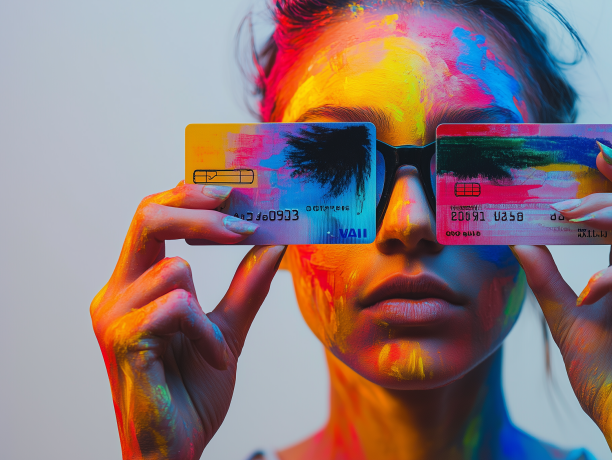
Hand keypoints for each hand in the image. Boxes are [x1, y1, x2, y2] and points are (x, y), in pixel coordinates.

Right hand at [90, 183, 285, 459]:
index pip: (152, 216)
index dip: (191, 196)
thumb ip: (247, 288)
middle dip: (203, 212)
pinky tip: (211, 360)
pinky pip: (177, 307)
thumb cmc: (192, 390)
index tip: (237, 190)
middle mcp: (116, 293)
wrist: (177, 447)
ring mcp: (113, 316)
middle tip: (248, 224)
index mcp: (136, 285)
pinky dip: (206, 335)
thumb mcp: (228, 330)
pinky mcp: (122, 340)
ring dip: (210, 312)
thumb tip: (275, 243)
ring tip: (215, 347)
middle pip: (147, 216)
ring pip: (175, 269)